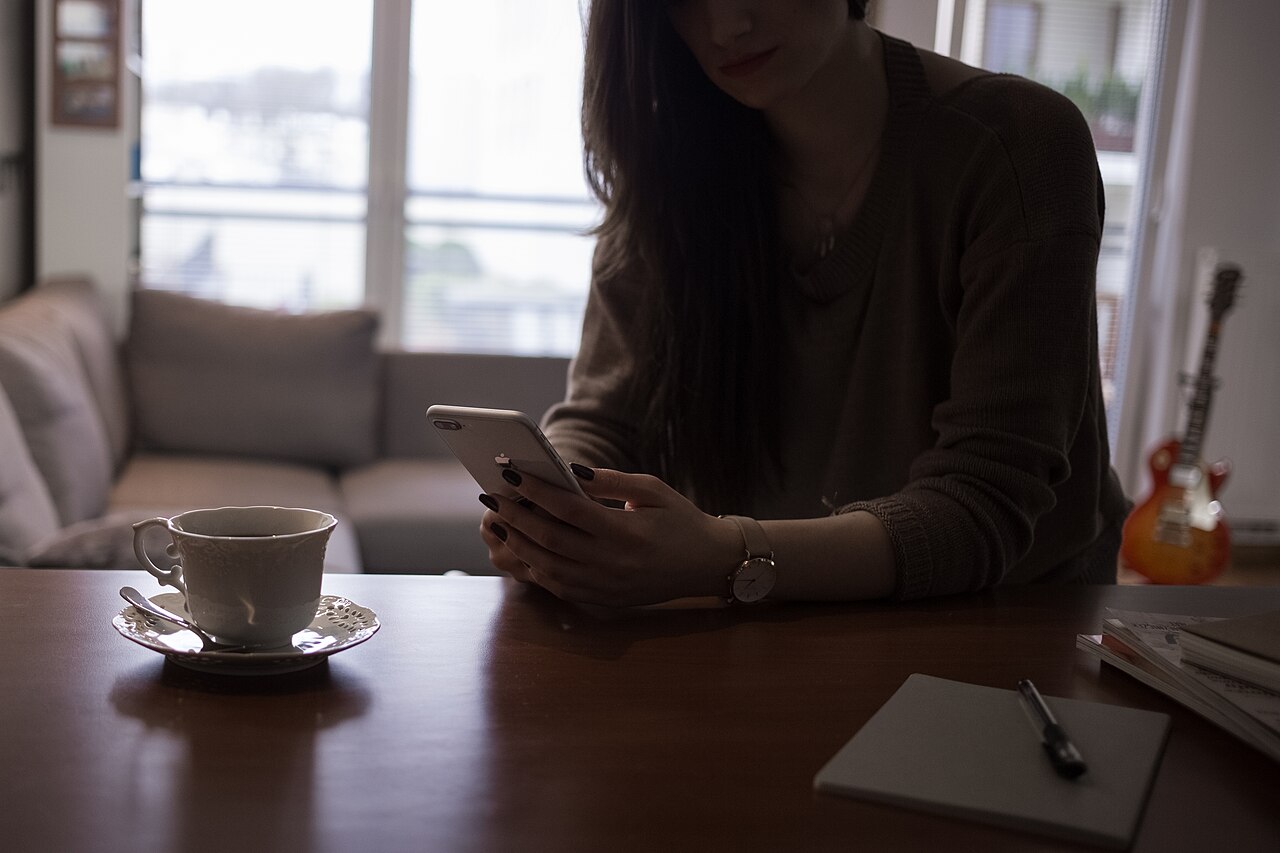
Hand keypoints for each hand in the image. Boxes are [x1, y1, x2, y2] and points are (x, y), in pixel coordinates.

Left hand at [478, 466, 739, 605]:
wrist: (708, 565)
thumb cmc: (682, 520)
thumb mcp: (652, 489)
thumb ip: (609, 481)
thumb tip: (568, 471)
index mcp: (626, 532)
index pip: (568, 509)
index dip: (535, 490)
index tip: (511, 473)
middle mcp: (612, 563)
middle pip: (549, 539)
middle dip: (516, 516)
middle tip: (492, 497)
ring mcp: (605, 587)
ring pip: (548, 566)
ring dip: (519, 543)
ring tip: (500, 522)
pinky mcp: (603, 600)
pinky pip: (559, 586)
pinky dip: (535, 568)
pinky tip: (523, 549)